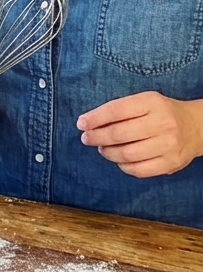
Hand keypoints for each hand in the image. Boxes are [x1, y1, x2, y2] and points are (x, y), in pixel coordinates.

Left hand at [77, 92, 202, 177]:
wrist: (196, 126)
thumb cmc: (161, 112)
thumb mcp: (144, 101)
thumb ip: (119, 109)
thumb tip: (88, 122)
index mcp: (152, 102)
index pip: (116, 110)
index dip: (95, 118)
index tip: (81, 124)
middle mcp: (163, 123)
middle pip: (119, 134)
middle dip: (96, 137)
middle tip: (86, 138)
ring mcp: (169, 145)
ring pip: (127, 154)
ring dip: (108, 153)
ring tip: (102, 148)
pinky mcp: (171, 163)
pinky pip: (139, 170)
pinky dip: (123, 166)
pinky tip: (119, 160)